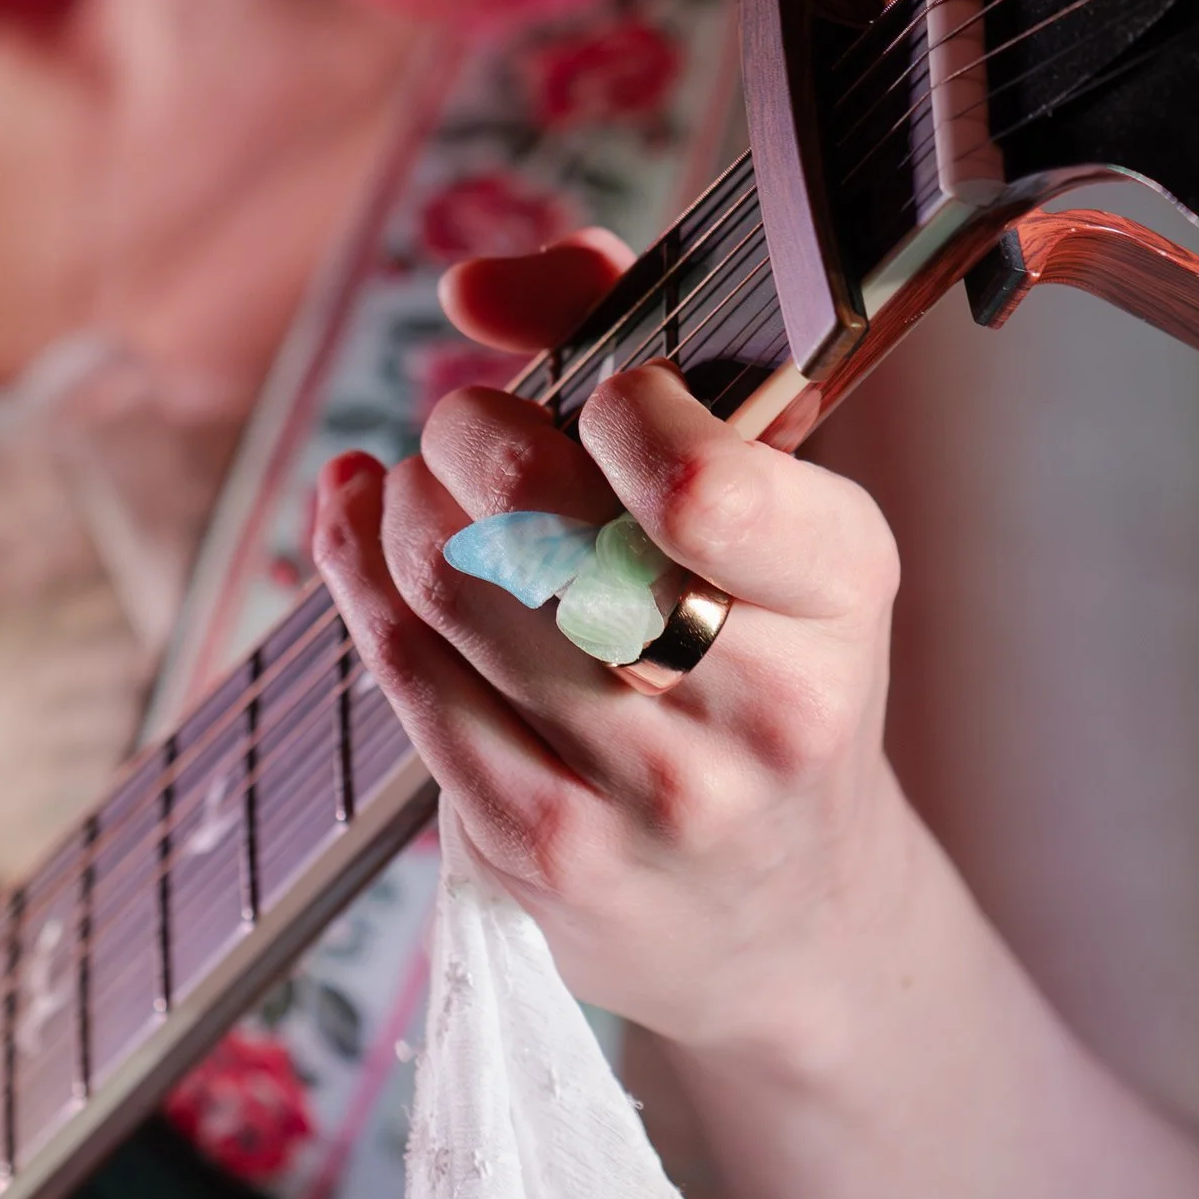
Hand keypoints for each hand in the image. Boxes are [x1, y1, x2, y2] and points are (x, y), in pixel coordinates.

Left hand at [310, 232, 923, 1061]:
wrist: (780, 913)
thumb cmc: (757, 647)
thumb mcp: (766, 492)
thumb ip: (631, 329)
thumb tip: (472, 284)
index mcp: (838, 584)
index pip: (697, 483)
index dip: (616, 406)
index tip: (607, 397)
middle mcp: (762, 702)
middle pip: (541, 526)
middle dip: (471, 433)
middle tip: (471, 422)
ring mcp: (648, 795)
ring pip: (452, 594)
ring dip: (406, 506)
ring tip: (428, 487)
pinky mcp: (543, 854)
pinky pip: (407, 680)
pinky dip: (359, 575)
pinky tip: (365, 530)